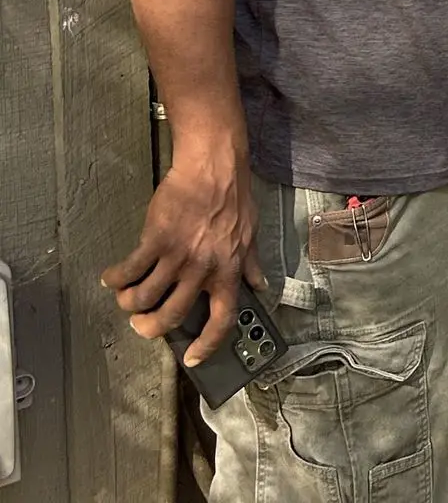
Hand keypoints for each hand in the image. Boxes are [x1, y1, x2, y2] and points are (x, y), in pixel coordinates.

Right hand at [101, 139, 263, 365]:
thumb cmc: (234, 196)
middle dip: (151, 327)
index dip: (207, 346)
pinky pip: (130, 270)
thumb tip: (260, 286)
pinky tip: (112, 277)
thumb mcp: (250, 232)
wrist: (214, 165)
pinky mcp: (156, 239)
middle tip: (141, 324)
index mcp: (228, 271)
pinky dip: (116, 278)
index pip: (222, 320)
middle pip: (171, 316)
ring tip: (126, 298)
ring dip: (130, 303)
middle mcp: (203, 270)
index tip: (192, 359)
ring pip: (145, 298)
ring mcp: (178, 256)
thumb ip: (251, 263)